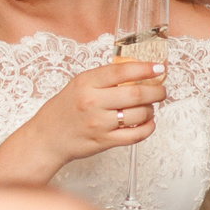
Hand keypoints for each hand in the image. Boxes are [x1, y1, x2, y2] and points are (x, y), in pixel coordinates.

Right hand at [28, 62, 166, 165]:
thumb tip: (137, 70)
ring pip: (138, 115)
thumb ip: (104, 77)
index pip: (122, 71)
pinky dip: (148, 128)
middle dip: (156, 91)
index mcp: (86, 83)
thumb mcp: (79, 84)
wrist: (47, 137)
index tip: (159, 68)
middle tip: (162, 90)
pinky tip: (149, 122)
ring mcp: (99, 124)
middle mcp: (93, 102)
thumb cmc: (64, 109)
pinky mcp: (104, 141)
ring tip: (150, 107)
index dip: (145, 69)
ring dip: (151, 110)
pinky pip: (135, 135)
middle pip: (135, 94)